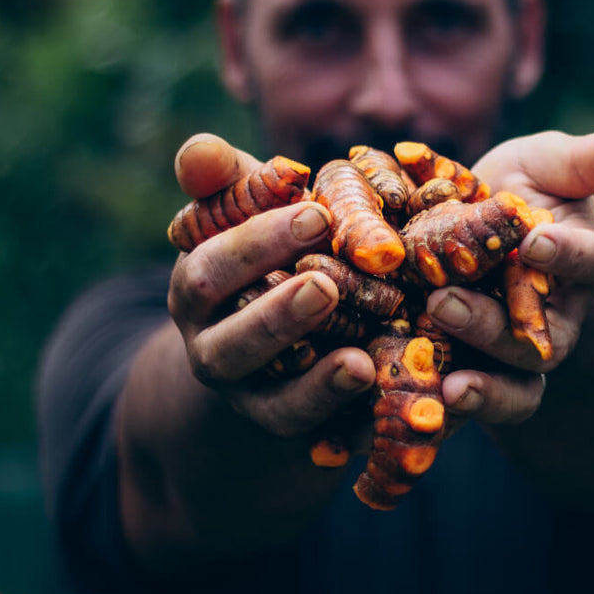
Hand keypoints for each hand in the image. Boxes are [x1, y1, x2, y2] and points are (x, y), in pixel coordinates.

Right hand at [166, 134, 376, 438]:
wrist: (270, 350)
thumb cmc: (267, 253)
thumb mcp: (244, 214)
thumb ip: (227, 182)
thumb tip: (198, 150)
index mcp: (196, 291)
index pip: (211, 269)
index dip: (260, 244)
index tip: (318, 216)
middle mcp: (215, 353)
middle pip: (234, 344)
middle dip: (279, 317)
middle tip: (327, 286)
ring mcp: (255, 403)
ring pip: (277, 405)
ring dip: (318, 387)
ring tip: (361, 363)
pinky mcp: (304, 441)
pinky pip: (332, 443)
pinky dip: (363, 428)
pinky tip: (397, 403)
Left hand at [425, 126, 593, 423]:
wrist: (456, 232)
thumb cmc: (513, 191)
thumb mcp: (545, 164)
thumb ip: (591, 160)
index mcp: (577, 264)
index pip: (587, 262)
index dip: (566, 256)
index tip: (536, 242)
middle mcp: (550, 320)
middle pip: (542, 342)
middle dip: (497, 329)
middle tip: (447, 303)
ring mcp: (510, 357)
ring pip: (513, 389)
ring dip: (483, 389)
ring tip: (446, 381)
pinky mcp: (466, 378)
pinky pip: (462, 408)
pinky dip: (442, 415)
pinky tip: (410, 405)